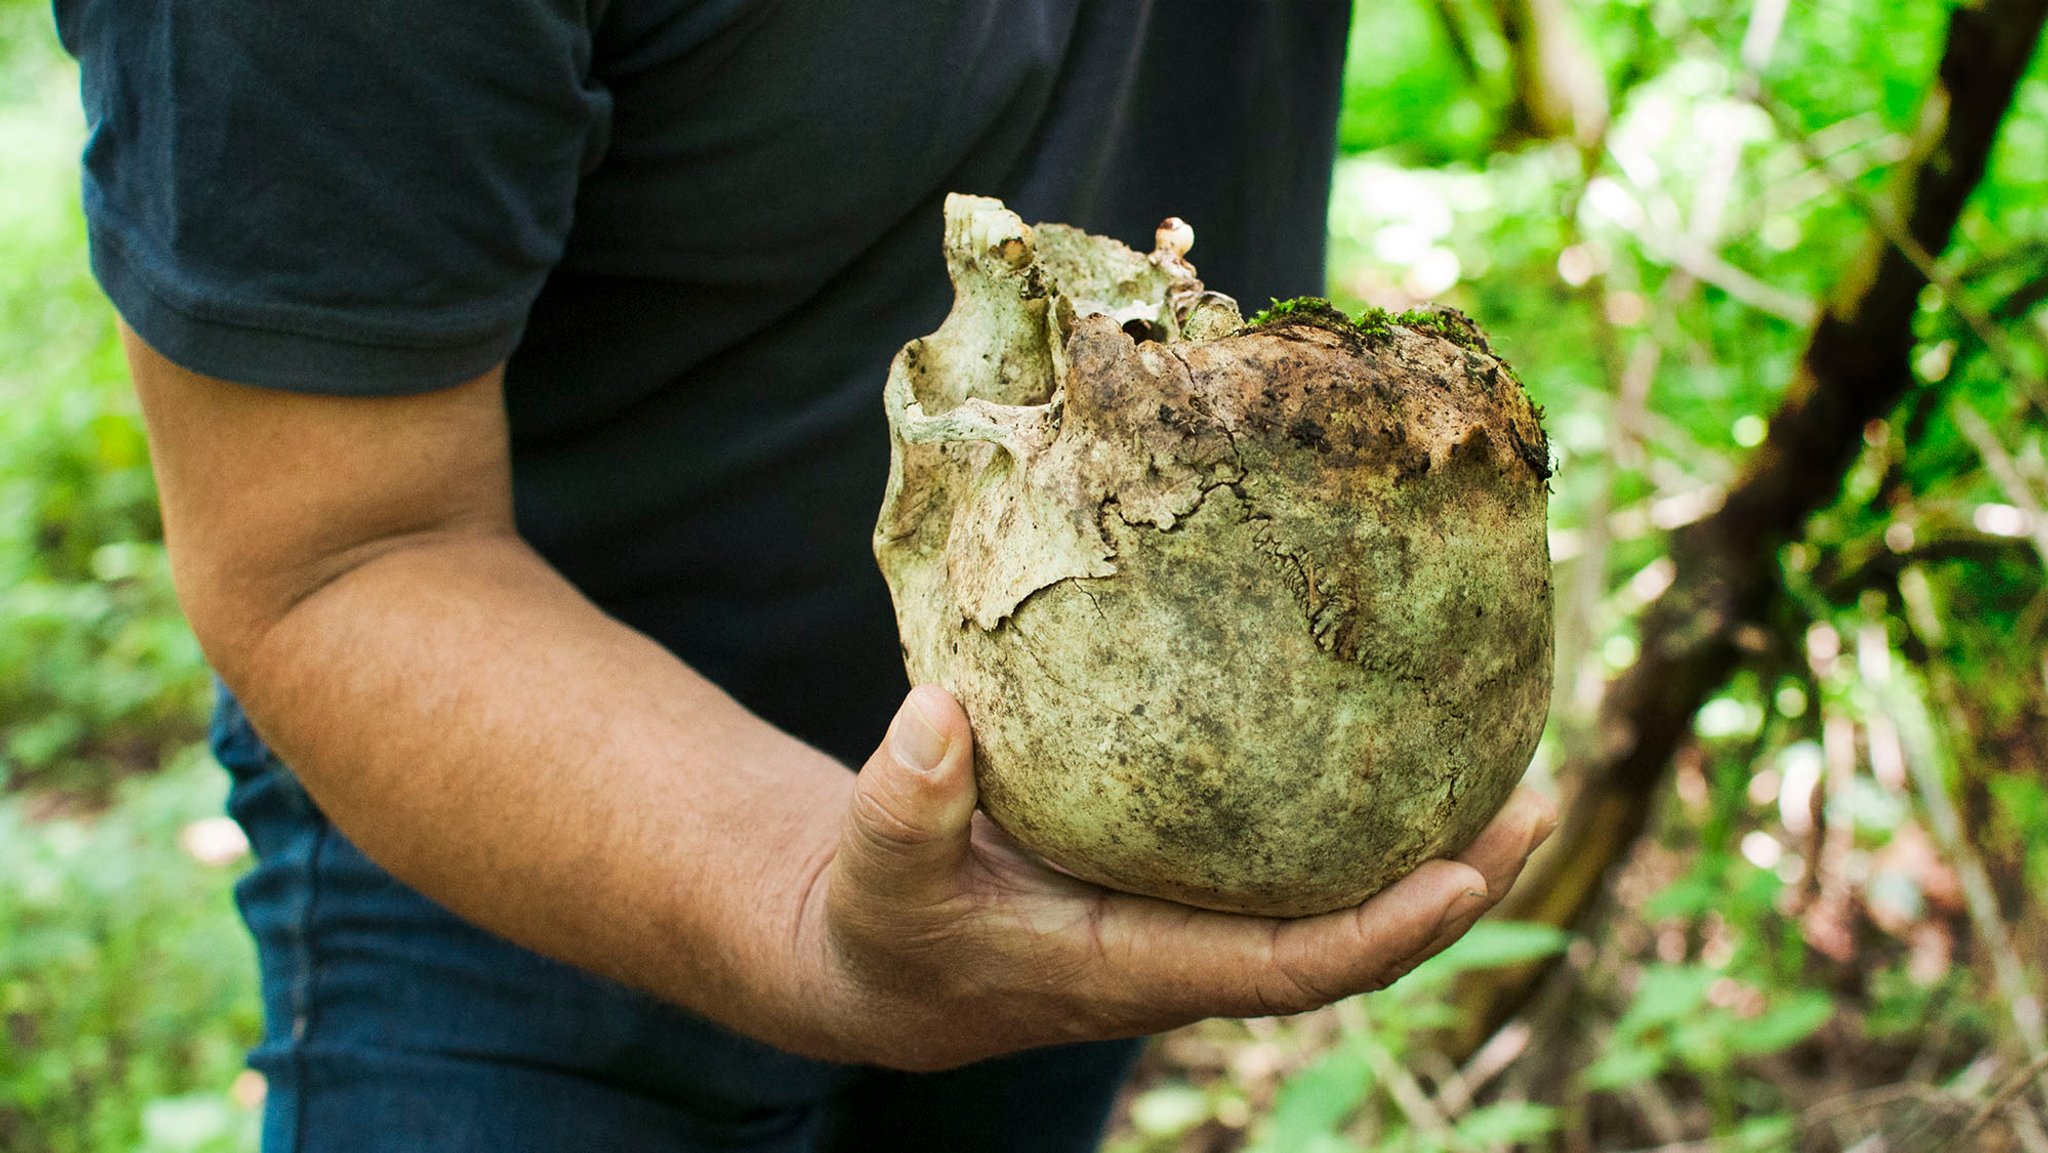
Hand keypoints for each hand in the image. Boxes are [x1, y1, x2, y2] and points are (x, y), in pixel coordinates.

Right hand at [791, 685, 1557, 1071]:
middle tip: (1537, 802)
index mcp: (1138, 969)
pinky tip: (1398, 741)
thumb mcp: (879, 870)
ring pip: (1341, 898)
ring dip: (1435, 848)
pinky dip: (1362, 816)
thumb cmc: (889, 924)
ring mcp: (1199, 921)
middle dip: (1455, 886)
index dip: (1380, 934)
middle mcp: (1191, 953)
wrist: (890, 965)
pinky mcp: (1188, 881)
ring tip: (1516, 769)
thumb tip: (940, 713)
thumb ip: (903, 804)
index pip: (1287, 970)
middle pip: (1353, 936)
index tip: (1462, 878)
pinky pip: (1298, 859)